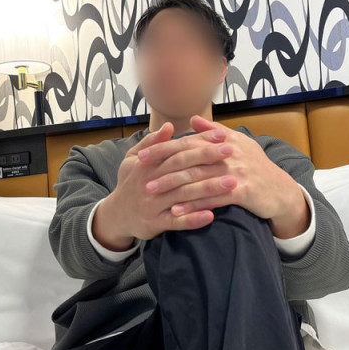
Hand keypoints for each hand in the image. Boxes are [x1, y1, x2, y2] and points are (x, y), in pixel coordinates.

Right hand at [92, 121, 236, 247]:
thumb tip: (169, 126)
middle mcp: (150, 182)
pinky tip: (211, 216)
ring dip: (208, 189)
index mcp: (147, 164)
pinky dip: (193, 219)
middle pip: (182, 168)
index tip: (222, 136)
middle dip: (208, 159)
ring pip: (183, 195)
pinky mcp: (155, 223)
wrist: (116, 216)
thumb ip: (151, 143)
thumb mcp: (133, 160)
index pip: (177, 149)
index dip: (200, 141)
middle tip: (233, 152)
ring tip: (232, 183)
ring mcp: (152, 204)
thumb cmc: (130, 184)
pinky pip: (177, 222)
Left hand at [138, 115, 310, 239]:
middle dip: (163, 166)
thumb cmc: (256, 167)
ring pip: (198, 179)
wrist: (281, 191)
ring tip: (153, 192)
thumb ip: (214, 131)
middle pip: (190, 159)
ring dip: (173, 186)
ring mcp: (237, 173)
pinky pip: (213, 199)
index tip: (143, 155)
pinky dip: (193, 205)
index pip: (189, 142)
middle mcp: (230, 154)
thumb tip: (192, 120)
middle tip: (141, 174)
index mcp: (225, 141)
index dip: (164, 148)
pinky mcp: (243, 192)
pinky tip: (176, 211)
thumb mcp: (238, 144)